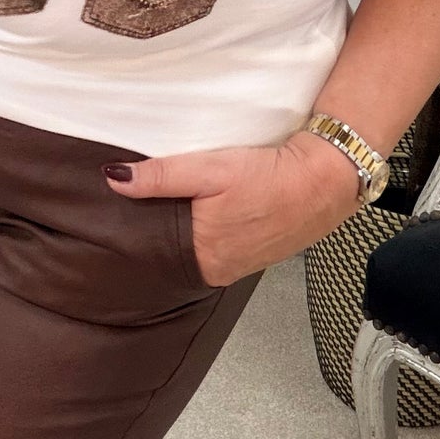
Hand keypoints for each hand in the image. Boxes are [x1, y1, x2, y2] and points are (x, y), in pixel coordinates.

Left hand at [103, 130, 366, 285]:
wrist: (325, 180)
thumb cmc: (269, 176)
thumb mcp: (209, 169)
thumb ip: (161, 176)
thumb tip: (114, 178)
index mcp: (203, 256)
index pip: (153, 249)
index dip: (138, 227)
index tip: (121, 211)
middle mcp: (219, 269)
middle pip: (176, 249)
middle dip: (161, 229)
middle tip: (143, 202)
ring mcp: (241, 264)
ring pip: (200, 247)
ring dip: (190, 228)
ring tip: (176, 205)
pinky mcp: (258, 252)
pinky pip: (222, 244)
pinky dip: (214, 229)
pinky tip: (212, 212)